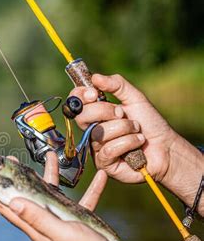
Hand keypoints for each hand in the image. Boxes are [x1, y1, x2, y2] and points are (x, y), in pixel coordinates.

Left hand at [0, 153, 203, 240]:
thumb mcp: (61, 233)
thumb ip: (39, 218)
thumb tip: (13, 202)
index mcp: (37, 230)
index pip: (10, 210)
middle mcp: (46, 225)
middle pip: (30, 197)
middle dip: (22, 178)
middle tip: (14, 160)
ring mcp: (62, 224)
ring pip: (54, 195)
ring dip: (53, 176)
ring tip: (52, 156)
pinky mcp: (79, 223)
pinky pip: (82, 202)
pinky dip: (89, 189)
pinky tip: (99, 177)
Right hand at [71, 74, 202, 210]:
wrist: (165, 147)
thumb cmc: (150, 124)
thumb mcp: (135, 99)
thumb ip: (116, 85)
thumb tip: (94, 77)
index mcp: (96, 113)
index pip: (75, 102)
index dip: (79, 96)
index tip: (93, 93)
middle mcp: (92, 130)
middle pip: (82, 116)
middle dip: (106, 111)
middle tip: (123, 114)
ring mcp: (96, 147)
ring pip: (99, 132)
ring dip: (124, 128)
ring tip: (137, 131)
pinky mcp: (104, 163)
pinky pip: (109, 149)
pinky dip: (128, 143)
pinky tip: (137, 145)